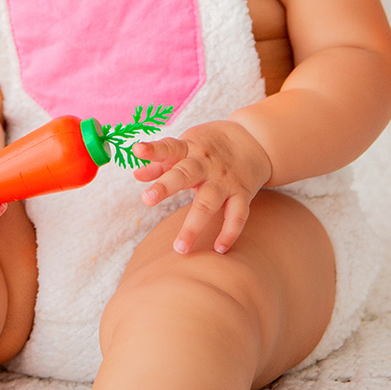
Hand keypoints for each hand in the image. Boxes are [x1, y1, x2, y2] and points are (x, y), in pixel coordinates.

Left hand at [133, 120, 271, 254]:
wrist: (253, 139)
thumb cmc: (209, 147)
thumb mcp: (186, 147)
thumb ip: (161, 163)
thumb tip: (136, 175)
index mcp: (189, 149)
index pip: (169, 148)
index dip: (153, 150)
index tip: (138, 150)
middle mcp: (206, 164)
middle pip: (185, 174)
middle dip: (167, 186)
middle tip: (148, 199)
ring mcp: (225, 180)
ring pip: (209, 202)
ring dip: (194, 225)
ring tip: (179, 247)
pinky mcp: (242, 192)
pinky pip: (238, 214)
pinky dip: (230, 232)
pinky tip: (219, 250)